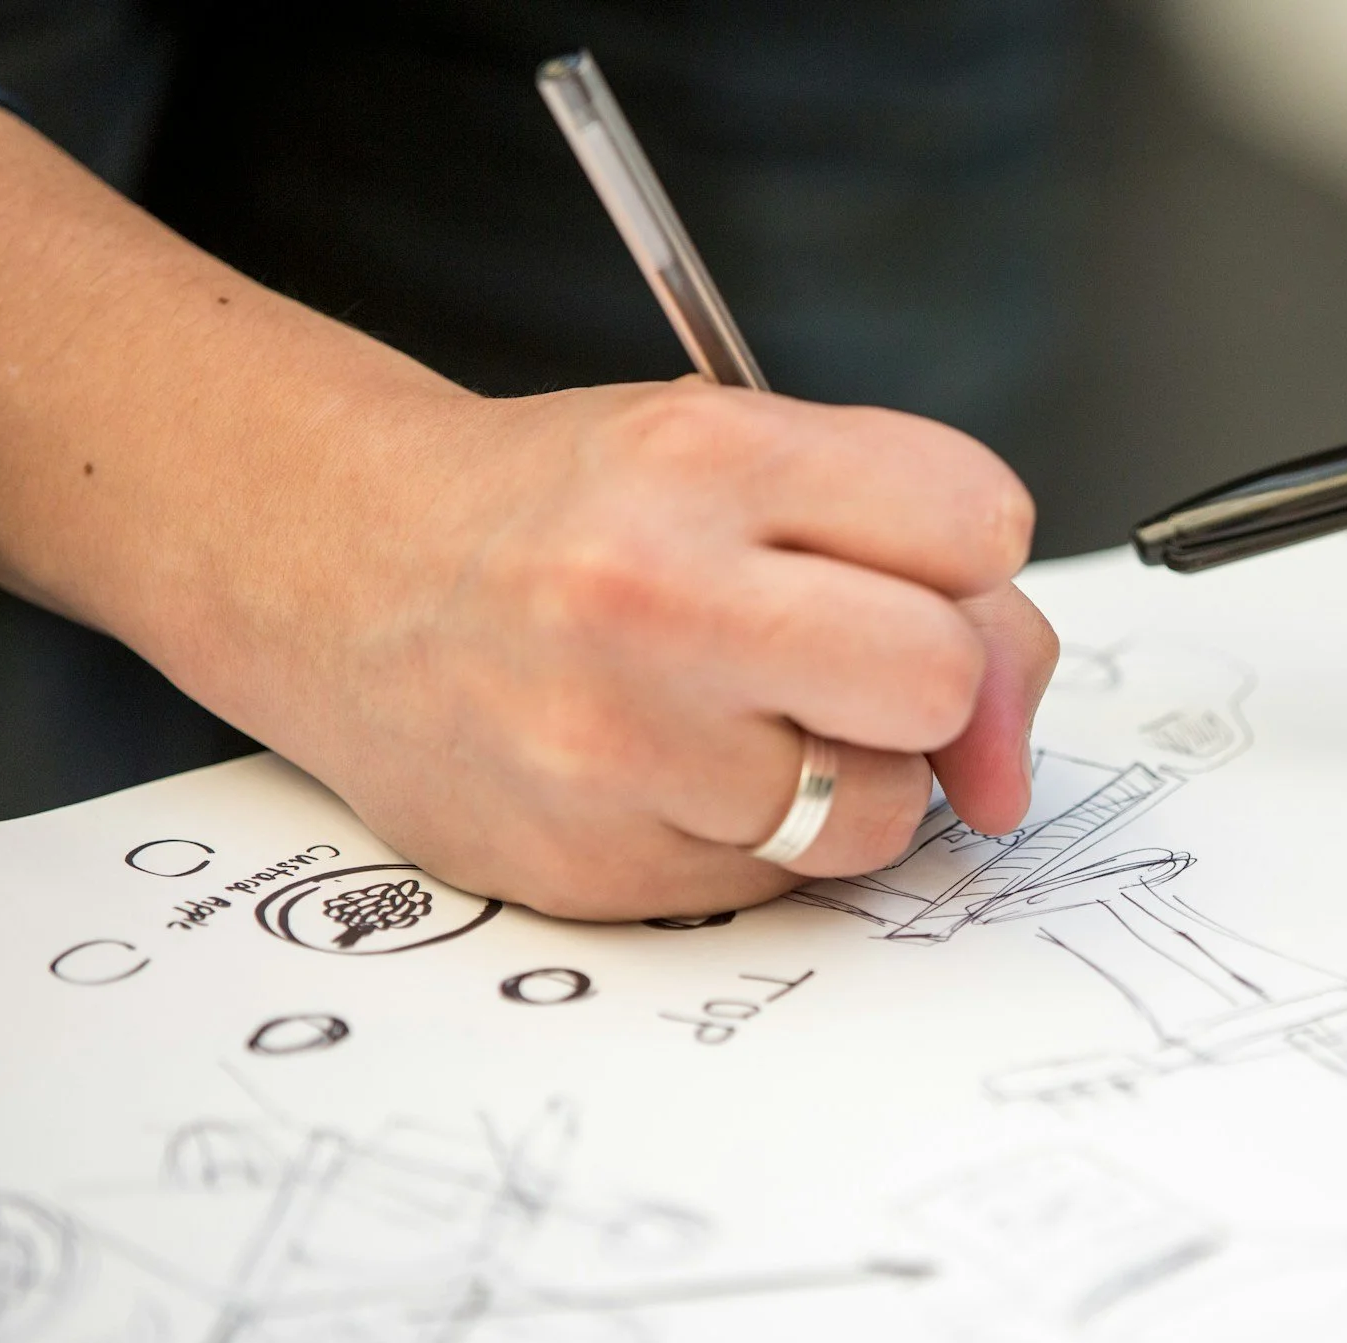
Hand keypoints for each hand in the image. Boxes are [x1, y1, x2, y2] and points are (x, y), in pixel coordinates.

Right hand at [0, 112, 1057, 921]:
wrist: (337, 572)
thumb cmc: (565, 511)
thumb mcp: (733, 454)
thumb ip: (914, 556)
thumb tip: (1009, 749)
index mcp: (707, 457)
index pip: (980, 525)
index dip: (969, 559)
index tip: (913, 563)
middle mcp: (656, 596)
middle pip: (944, 682)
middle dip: (931, 684)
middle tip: (850, 664)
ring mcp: (618, 746)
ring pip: (883, 812)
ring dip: (855, 780)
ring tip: (750, 718)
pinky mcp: (600, 868)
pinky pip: (788, 884)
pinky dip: (769, 840)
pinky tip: (682, 773)